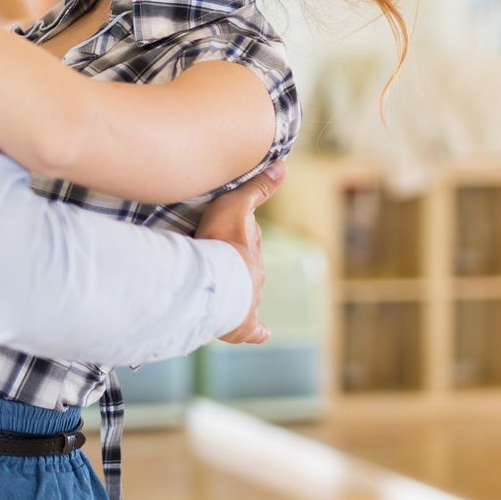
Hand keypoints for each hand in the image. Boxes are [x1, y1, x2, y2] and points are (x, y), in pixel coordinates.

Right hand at [194, 163, 286, 344]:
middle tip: (220, 266)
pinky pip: (255, 330)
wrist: (216, 283)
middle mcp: (254, 277)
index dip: (239, 239)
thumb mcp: (236, 206)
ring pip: (247, 296)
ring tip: (223, 294)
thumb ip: (256, 189)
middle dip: (238, 269)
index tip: (229, 237)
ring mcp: (249, 302)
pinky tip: (263, 334)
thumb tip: (284, 165)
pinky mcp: (243, 326)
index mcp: (252, 252)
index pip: (249, 244)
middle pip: (248, 270)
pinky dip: (259, 332)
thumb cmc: (222, 243)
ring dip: (238, 295)